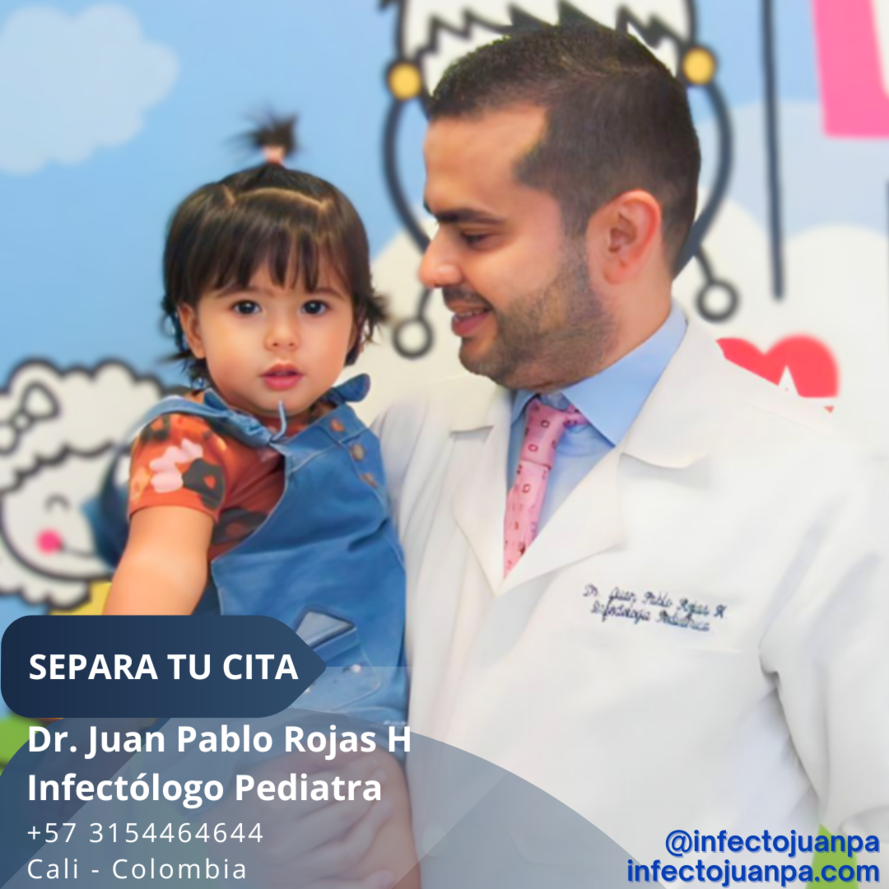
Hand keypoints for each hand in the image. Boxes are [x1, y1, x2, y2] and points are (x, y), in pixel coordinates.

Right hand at [210, 750, 395, 888]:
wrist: (220, 840)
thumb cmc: (253, 796)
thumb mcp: (279, 767)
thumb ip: (320, 753)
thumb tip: (360, 749)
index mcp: (276, 805)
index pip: (335, 785)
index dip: (360, 770)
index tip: (372, 761)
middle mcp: (282, 843)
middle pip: (344, 815)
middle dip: (370, 793)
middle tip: (382, 779)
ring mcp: (288, 873)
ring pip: (346, 853)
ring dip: (373, 828)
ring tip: (387, 807)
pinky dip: (364, 888)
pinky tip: (389, 876)